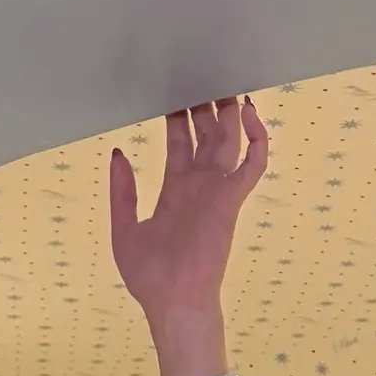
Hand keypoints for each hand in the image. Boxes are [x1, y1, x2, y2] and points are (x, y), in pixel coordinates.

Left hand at [109, 99, 265, 371]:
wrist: (172, 304)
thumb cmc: (149, 279)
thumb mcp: (123, 230)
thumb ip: (122, 193)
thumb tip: (118, 154)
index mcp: (176, 191)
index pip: (180, 143)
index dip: (178, 118)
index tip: (174, 91)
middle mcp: (199, 187)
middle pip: (207, 134)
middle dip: (206, 105)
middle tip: (203, 71)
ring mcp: (217, 191)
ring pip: (230, 140)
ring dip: (231, 112)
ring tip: (227, 79)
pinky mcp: (231, 199)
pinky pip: (253, 163)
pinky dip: (257, 137)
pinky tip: (250, 111)